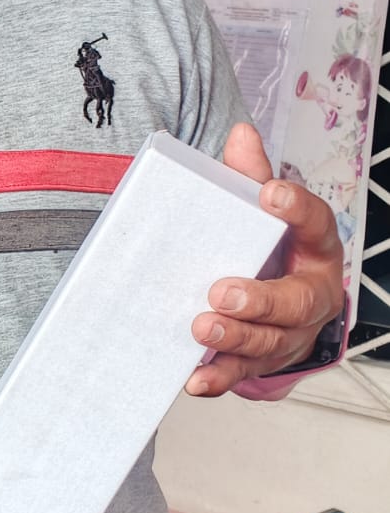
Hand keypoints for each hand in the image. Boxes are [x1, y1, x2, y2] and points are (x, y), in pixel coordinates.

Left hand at [185, 123, 343, 397]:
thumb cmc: (271, 248)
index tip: (269, 192)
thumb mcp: (265, 211)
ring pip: (269, 342)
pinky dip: (218, 377)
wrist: (279, 304)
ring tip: (201, 329)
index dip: (296, 209)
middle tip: (222, 292)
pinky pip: (242, 373)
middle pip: (295, 302)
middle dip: (260, 300)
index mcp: (316, 248)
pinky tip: (195, 378)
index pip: (316, 224)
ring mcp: (289, 334)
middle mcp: (311, 295)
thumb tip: (240, 134)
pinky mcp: (262, 360)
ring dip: (235, 338)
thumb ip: (251, 176)